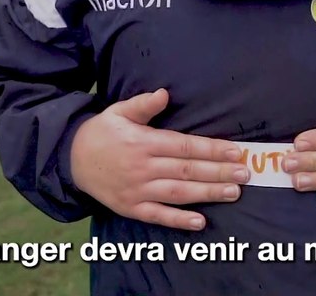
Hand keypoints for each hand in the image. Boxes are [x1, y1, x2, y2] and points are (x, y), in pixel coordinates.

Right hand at [70, 88, 249, 230]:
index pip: (185, 146)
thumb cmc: (102, 133)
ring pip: (178, 193)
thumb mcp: (119, 111)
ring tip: (233, 192)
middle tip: (245, 174)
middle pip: (187, 170)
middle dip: (218, 171)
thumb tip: (164, 93)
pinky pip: (158, 216)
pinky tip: (200, 222)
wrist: (70, 159)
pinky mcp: (130, 207)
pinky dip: (179, 220)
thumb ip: (143, 104)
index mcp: (144, 142)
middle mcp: (143, 167)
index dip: (212, 149)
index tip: (235, 151)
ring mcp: (137, 190)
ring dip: (207, 193)